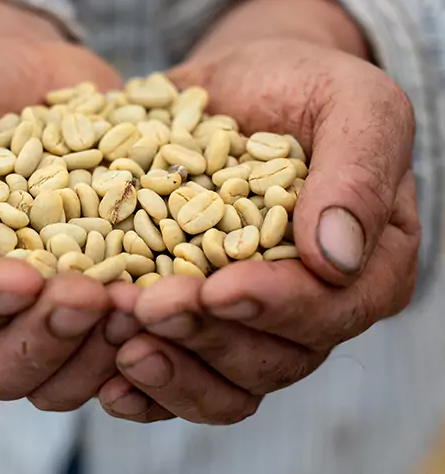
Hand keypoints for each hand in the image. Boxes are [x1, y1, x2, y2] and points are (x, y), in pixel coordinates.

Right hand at [0, 0, 129, 406]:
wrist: (8, 72)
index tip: (23, 275)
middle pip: (1, 368)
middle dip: (46, 339)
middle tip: (91, 296)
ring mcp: (41, 309)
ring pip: (63, 372)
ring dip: (100, 350)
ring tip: (137, 303)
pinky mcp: (94, 289)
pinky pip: (117, 340)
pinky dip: (145, 333)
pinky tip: (171, 300)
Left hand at [99, 0, 419, 423]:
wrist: (243, 86)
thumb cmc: (303, 86)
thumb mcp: (350, 102)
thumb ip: (357, 171)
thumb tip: (339, 258)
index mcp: (365, 265)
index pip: (331, 308)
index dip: (276, 305)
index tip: (220, 286)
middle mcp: (310, 306)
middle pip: (270, 356)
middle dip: (207, 335)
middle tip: (147, 306)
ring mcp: (250, 319)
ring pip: (223, 381)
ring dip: (171, 369)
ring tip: (119, 340)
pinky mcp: (200, 317)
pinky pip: (181, 374)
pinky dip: (146, 387)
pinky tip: (109, 378)